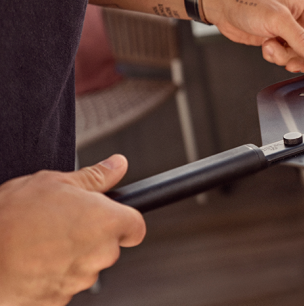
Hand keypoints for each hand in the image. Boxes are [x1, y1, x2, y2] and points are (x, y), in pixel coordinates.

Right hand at [0, 155, 145, 305]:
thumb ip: (94, 176)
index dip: (123, 220)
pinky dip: (52, 274)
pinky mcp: (59, 299)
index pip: (135, 226)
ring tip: (41, 240)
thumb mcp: (54, 182)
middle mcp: (101, 254)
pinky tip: (32, 260)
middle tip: (62, 223)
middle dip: (91, 236)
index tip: (109, 216)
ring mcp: (80, 279)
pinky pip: (63, 284)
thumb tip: (117, 166)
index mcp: (107, 222)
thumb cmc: (13, 219)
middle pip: (109, 246)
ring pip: (86, 265)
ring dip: (71, 255)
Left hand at [201, 0, 303, 73]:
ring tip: (270, 46)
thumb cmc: (247, 1)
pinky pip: (283, 56)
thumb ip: (301, 39)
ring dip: (284, 57)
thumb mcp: (278, 20)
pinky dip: (274, 56)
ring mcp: (286, 30)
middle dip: (299, 57)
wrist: (221, 4)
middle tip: (289, 61)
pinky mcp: (275, 39)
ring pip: (297, 55)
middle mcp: (300, 18)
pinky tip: (265, 46)